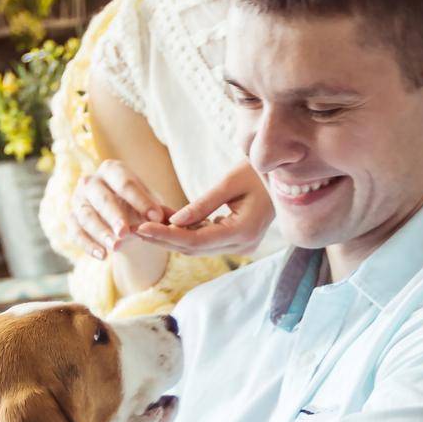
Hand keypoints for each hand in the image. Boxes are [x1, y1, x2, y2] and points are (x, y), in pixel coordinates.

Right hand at [68, 160, 170, 259]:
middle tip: (125, 231)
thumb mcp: (150, 206)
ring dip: (101, 232)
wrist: (119, 219)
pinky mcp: (70, 219)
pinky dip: (88, 245)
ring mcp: (78, 200)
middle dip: (113, 215)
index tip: (156, 216)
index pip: (124, 182)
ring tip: (116, 247)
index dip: (139, 199)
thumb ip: (161, 212)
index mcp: (112, 170)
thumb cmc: (137, 207)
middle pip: (101, 197)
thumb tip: (176, 219)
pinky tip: (102, 256)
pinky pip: (75, 233)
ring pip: (86, 216)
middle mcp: (91, 182)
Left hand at [134, 162, 272, 255]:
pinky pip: (205, 241)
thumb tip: (172, 221)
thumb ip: (202, 204)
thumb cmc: (262, 172)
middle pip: (193, 249)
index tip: (141, 228)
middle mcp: (242, 245)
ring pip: (197, 248)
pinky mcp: (237, 242)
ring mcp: (241, 246)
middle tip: (133, 229)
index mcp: (243, 231)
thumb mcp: (230, 181)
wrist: (289, 177)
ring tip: (144, 224)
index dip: (166, 236)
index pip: (195, 241)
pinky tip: (164, 222)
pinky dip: (184, 233)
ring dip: (170, 238)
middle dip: (162, 239)